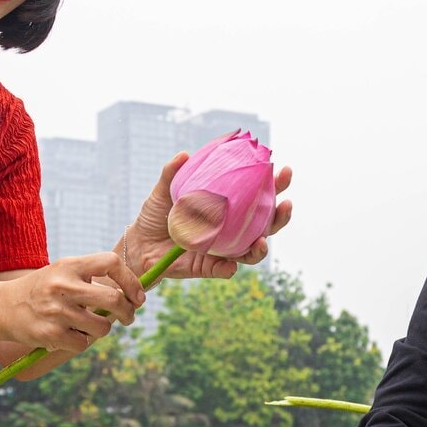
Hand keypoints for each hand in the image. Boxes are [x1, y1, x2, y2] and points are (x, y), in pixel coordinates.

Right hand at [0, 253, 143, 349]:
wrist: (2, 307)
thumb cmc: (42, 290)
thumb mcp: (63, 273)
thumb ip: (91, 279)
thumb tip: (131, 296)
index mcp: (69, 265)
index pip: (111, 263)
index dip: (131, 280)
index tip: (137, 296)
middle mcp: (63, 286)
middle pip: (113, 299)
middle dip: (127, 312)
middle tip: (127, 317)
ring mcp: (57, 311)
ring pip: (102, 327)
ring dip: (102, 330)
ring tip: (89, 326)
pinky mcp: (51, 334)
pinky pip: (84, 344)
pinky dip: (82, 343)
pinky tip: (70, 336)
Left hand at [124, 153, 295, 279]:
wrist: (138, 243)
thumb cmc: (156, 214)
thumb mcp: (164, 190)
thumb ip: (173, 173)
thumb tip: (186, 155)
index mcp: (228, 208)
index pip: (258, 197)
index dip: (276, 185)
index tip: (284, 170)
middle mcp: (231, 230)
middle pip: (265, 226)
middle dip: (281, 216)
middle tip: (287, 202)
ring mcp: (221, 250)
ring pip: (251, 252)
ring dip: (261, 247)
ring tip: (263, 240)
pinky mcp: (207, 268)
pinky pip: (222, 271)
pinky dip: (227, 269)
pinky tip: (230, 266)